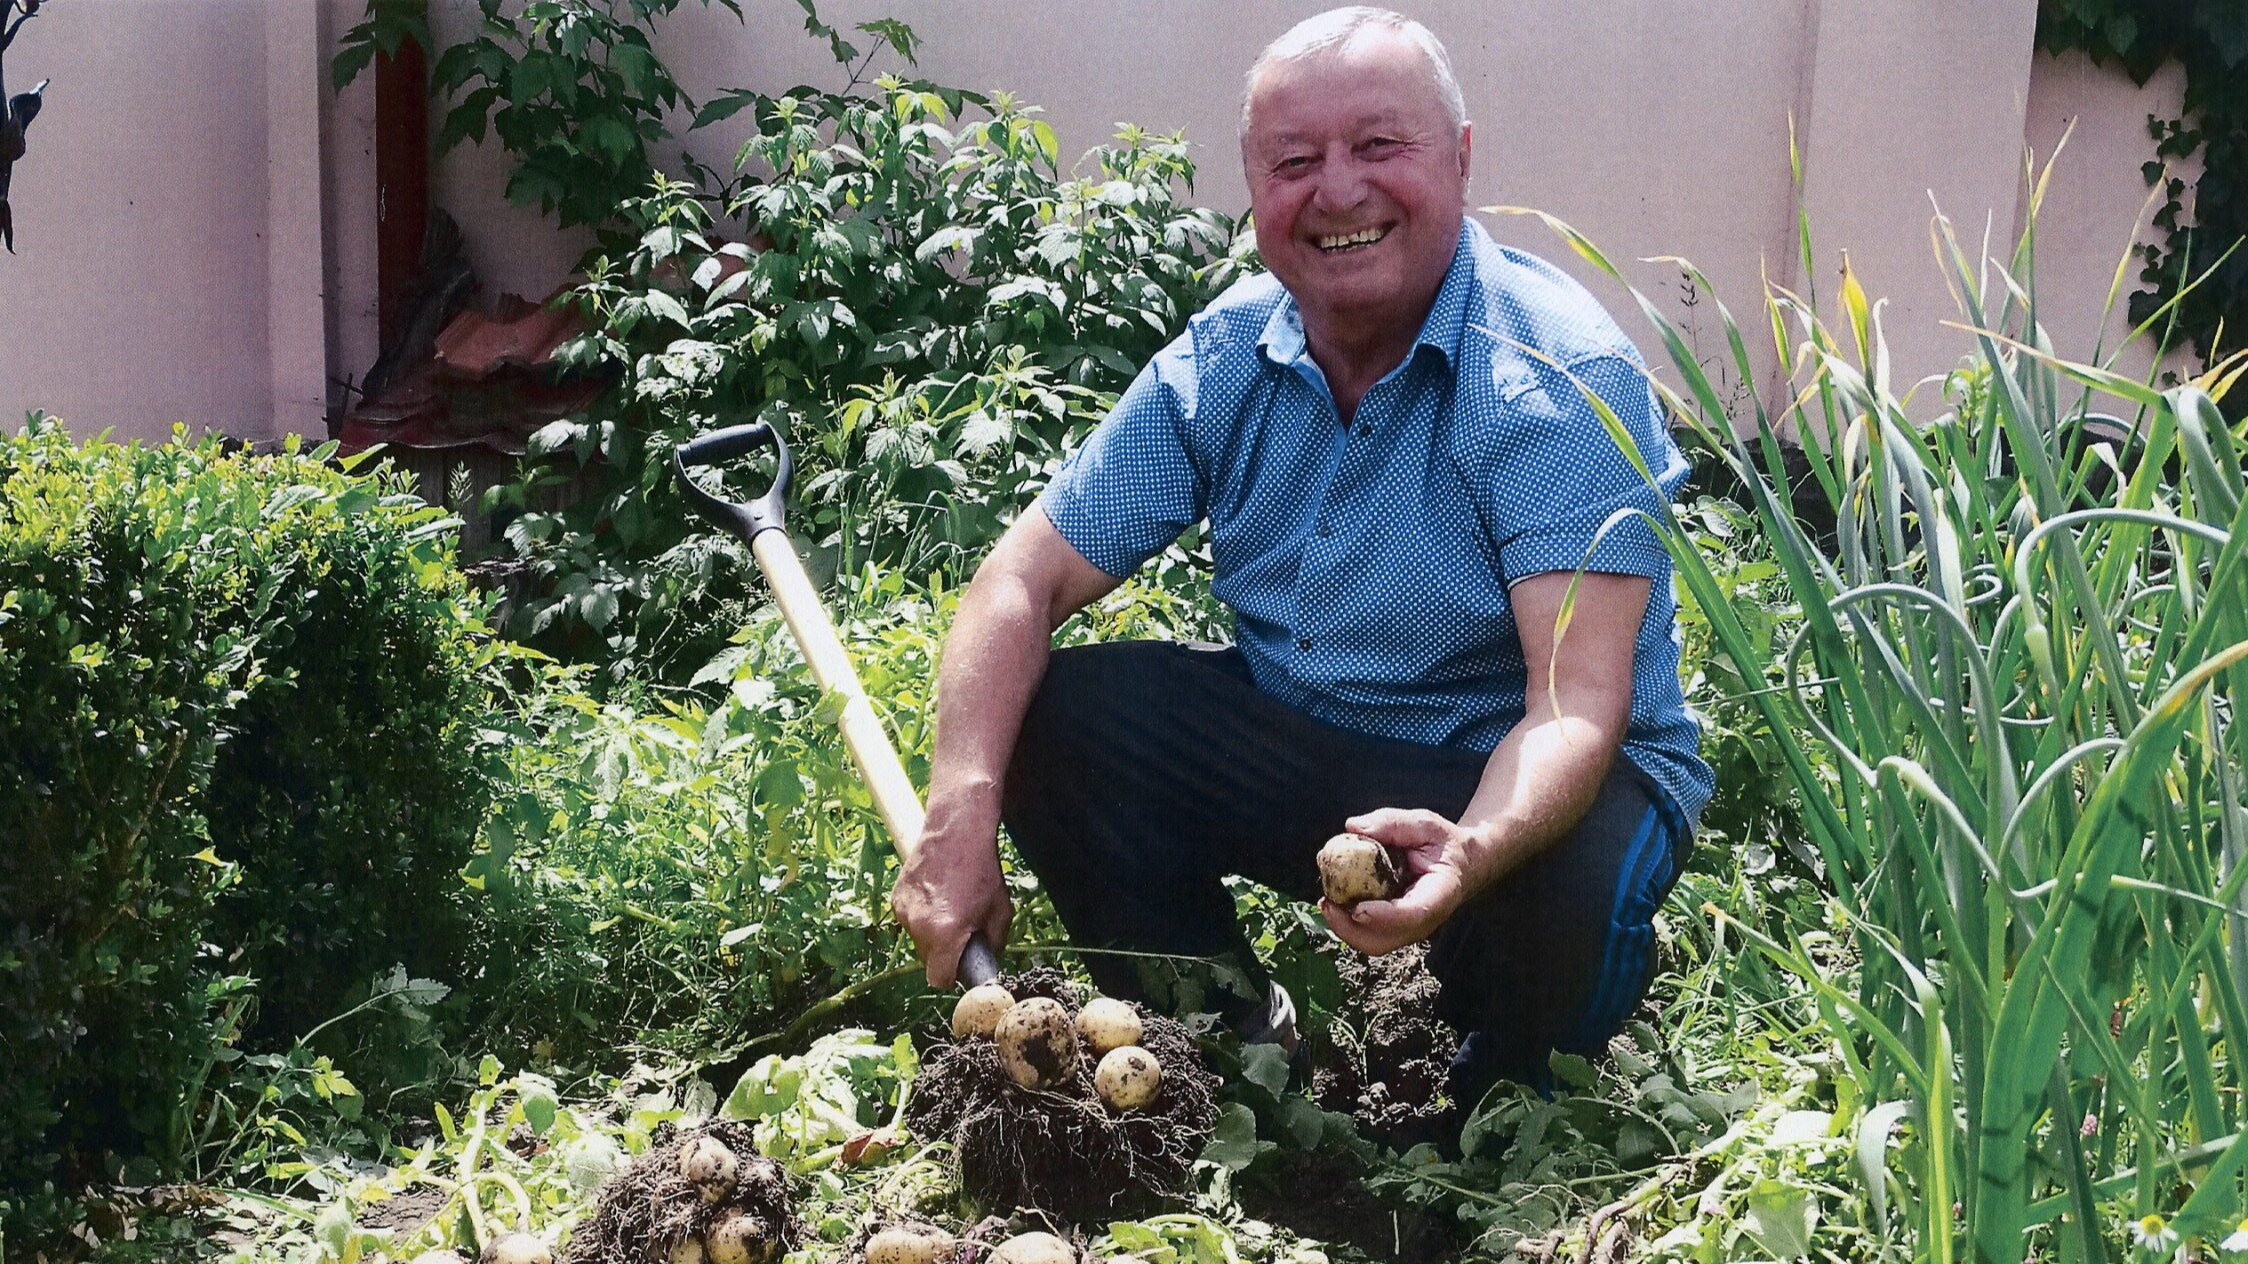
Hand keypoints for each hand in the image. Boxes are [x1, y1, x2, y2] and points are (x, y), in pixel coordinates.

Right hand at [890, 797, 1011, 986]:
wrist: (955, 833)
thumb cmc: (982, 873)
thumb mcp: (1000, 913)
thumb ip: (992, 943)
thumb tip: (985, 958)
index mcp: (944, 935)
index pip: (938, 979)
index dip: (951, 975)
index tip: (960, 964)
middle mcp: (918, 927)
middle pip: (927, 960)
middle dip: (943, 953)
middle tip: (960, 931)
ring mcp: (903, 911)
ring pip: (917, 939)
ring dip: (931, 933)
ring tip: (948, 907)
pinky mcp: (895, 897)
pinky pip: (909, 919)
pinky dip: (921, 915)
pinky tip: (936, 895)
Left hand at [1319, 807, 1484, 954]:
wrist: (1460, 864)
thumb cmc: (1443, 843)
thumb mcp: (1425, 824)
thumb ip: (1393, 823)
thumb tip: (1353, 827)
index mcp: (1440, 892)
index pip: (1414, 913)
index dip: (1384, 915)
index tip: (1357, 908)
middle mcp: (1426, 919)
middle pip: (1387, 939)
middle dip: (1352, 928)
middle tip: (1328, 902)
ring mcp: (1410, 928)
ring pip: (1375, 943)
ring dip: (1345, 927)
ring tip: (1327, 901)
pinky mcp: (1396, 927)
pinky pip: (1370, 934)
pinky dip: (1348, 923)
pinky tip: (1335, 901)